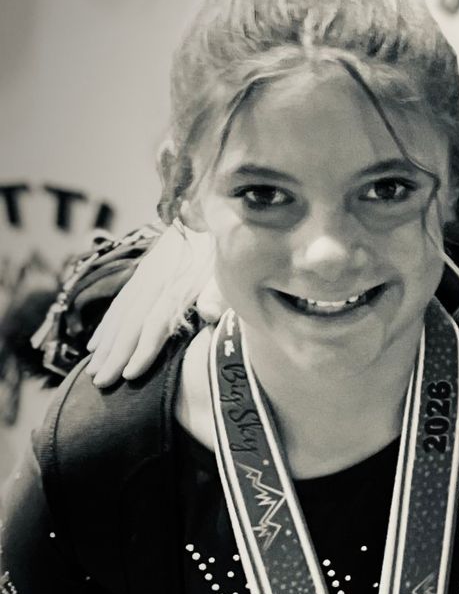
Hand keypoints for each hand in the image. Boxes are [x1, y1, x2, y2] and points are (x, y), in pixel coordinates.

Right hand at [88, 227, 219, 386]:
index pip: (155, 323)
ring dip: (106, 345)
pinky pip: (120, 304)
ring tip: (94, 371)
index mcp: (176, 285)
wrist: (212, 210)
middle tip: (101, 383)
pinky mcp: (144, 275)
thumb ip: (219, 292)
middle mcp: (155, 283)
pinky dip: (106, 327)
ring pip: (121, 316)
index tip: (129, 375)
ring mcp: (146, 278)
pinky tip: (94, 345)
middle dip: (115, 355)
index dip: (143, 350)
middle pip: (131, 325)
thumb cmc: (226, 249)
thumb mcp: (228, 268)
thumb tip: (211, 316)